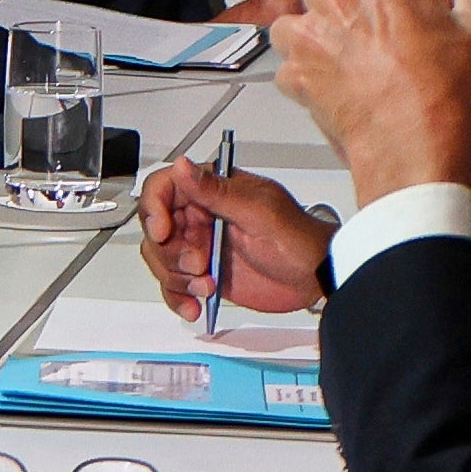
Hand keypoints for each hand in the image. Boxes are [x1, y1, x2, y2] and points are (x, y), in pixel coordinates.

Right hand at [138, 157, 330, 319]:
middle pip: (155, 229)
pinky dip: (177, 297)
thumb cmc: (298, 238)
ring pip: (161, 259)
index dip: (155, 208)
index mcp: (212, 191)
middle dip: (170, 252)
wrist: (316, 277)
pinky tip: (193, 305)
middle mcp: (201, 217)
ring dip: (176, 277)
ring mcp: (200, 247)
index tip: (164, 231)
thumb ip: (217, 191)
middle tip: (199, 264)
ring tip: (206, 285)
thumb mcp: (259, 212)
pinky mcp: (203, 274)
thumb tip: (184, 166)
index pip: (163, 188)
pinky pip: (174, 285)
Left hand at [275, 0, 470, 211]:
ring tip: (348, 58)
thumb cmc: (440, 91)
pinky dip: (306, 76)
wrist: (412, 143)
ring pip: (299, 23)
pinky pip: (290, 67)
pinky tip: (334, 86)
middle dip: (346, 8)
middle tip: (373, 34)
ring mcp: (309, 36)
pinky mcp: (294, 73)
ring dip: (316, 36)